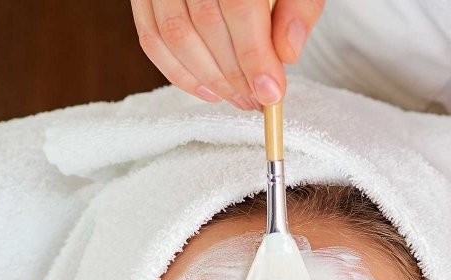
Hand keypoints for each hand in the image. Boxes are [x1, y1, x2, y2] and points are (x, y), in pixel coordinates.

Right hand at [130, 0, 324, 110]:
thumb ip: (299, 7)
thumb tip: (286, 53)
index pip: (238, 4)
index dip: (254, 55)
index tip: (270, 92)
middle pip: (205, 23)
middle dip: (234, 74)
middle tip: (258, 100)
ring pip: (174, 34)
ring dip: (209, 79)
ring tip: (238, 97)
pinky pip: (151, 37)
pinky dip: (178, 72)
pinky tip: (208, 90)